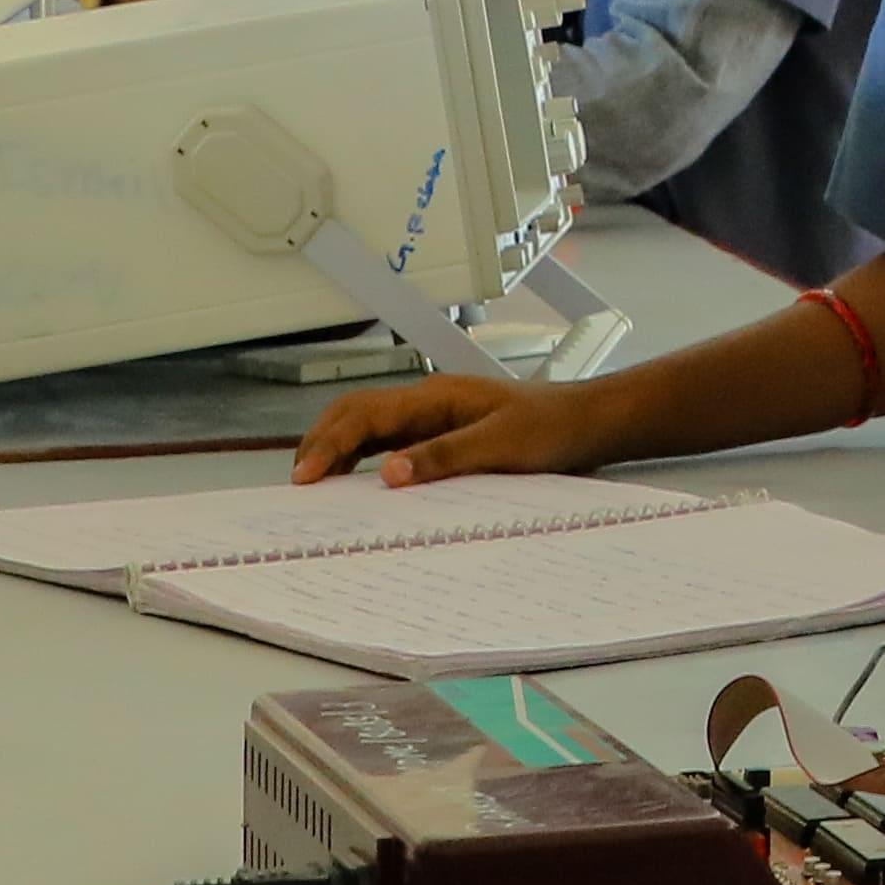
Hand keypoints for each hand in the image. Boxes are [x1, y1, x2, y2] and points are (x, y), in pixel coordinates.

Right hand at [287, 363, 618, 485]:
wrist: (586, 423)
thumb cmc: (551, 427)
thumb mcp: (501, 445)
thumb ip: (445, 457)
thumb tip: (390, 474)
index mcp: (436, 397)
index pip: (364, 415)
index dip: (328, 444)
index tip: (305, 476)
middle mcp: (427, 403)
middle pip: (354, 414)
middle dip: (320, 443)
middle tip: (298, 484)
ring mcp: (432, 417)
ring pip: (367, 428)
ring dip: (337, 451)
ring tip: (315, 487)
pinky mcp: (441, 435)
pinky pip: (389, 443)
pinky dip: (363, 461)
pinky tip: (357, 485)